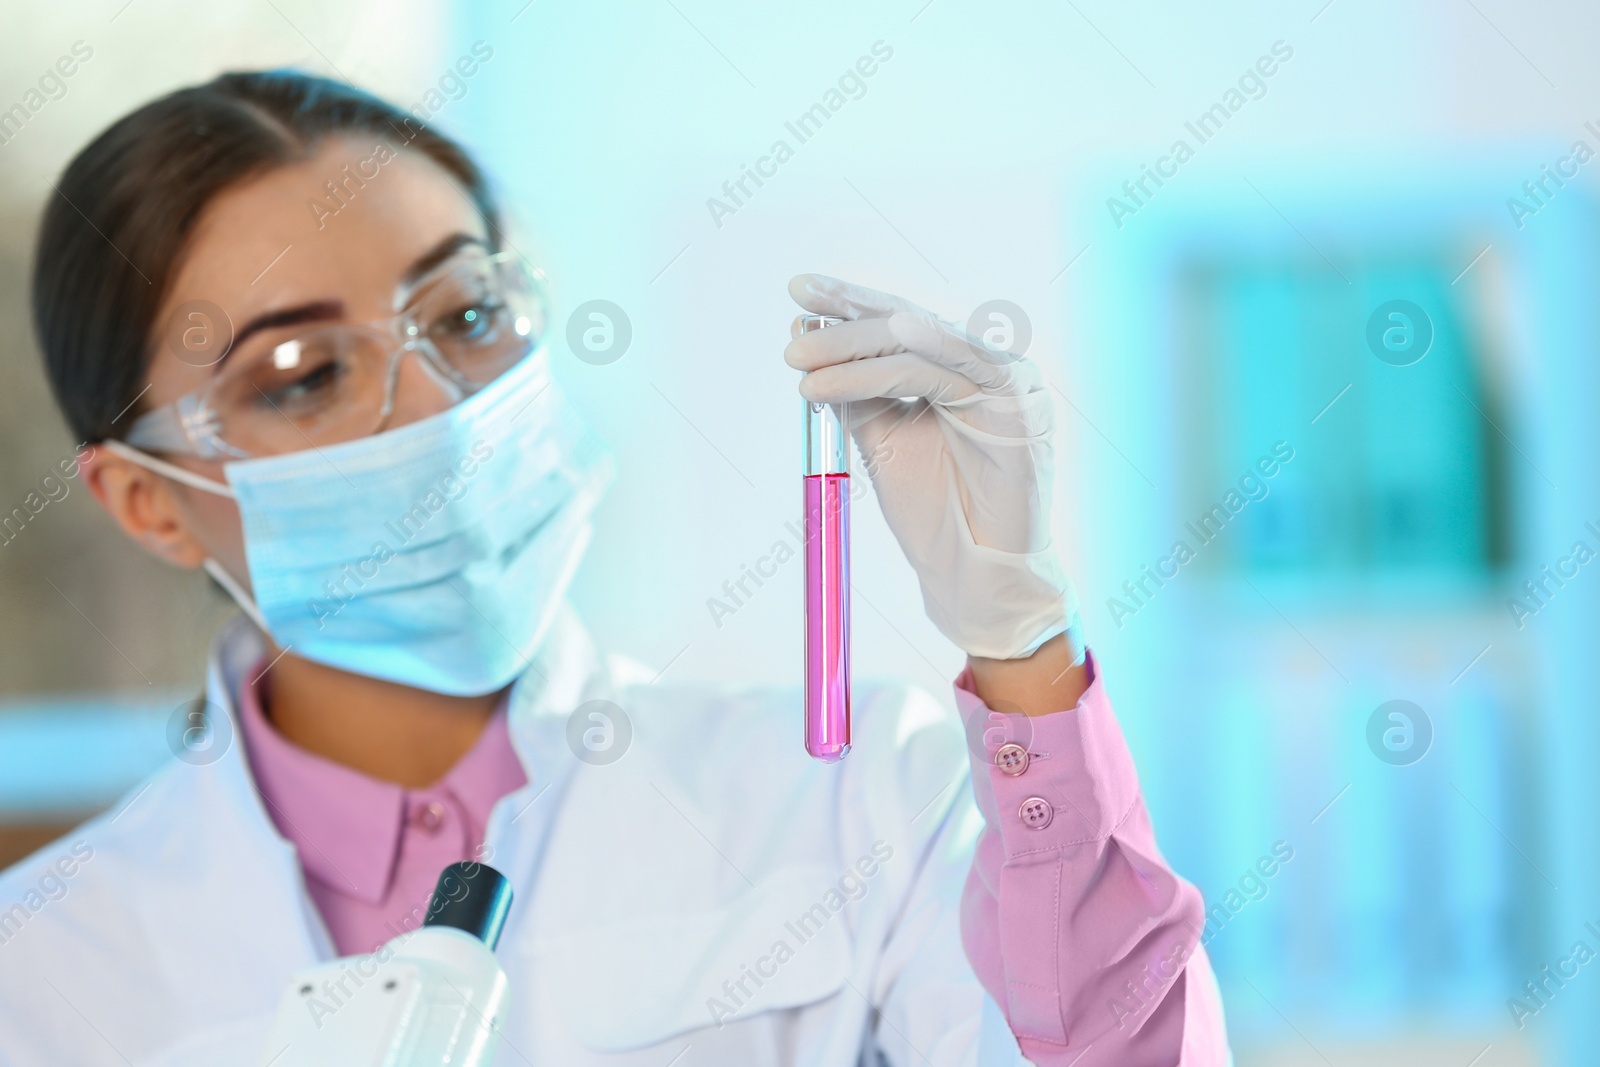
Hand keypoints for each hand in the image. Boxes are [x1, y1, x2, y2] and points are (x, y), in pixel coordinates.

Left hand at [784, 274, 1080, 661]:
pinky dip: (875, 374)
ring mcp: (1007, 378)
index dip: (851, 304)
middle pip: (910, 320)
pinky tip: (828, 386)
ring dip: (850, 347)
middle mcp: (987, 364)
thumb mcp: (884, 439)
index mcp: (961, 369)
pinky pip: (934, 372)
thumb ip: (859, 393)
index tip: (798, 296)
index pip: (902, 322)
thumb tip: (809, 347)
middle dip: (846, 315)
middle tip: (793, 321)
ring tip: (798, 361)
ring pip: (917, 340)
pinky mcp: (1017, 400)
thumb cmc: (937, 511)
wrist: (972, 571)